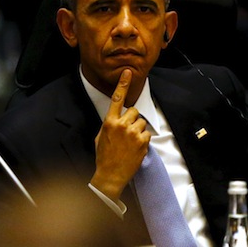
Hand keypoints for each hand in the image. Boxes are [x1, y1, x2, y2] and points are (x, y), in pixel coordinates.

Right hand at [90, 69, 149, 200]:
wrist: (110, 175)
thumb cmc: (103, 157)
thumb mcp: (100, 137)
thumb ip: (109, 125)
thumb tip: (116, 119)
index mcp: (109, 122)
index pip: (117, 99)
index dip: (122, 84)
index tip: (128, 72)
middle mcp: (121, 125)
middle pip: (134, 111)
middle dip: (132, 119)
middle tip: (127, 131)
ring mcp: (133, 133)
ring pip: (141, 122)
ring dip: (138, 130)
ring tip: (130, 142)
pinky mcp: (142, 142)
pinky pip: (147, 134)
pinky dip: (143, 140)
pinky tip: (135, 148)